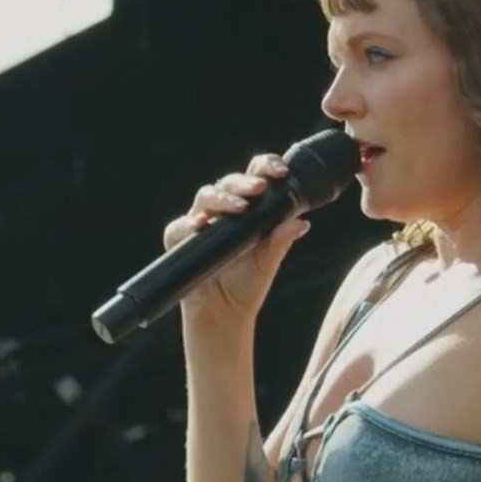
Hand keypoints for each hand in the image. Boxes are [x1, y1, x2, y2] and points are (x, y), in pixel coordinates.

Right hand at [161, 152, 312, 323]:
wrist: (225, 314)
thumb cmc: (247, 285)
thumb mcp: (268, 261)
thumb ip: (281, 240)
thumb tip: (301, 222)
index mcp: (247, 209)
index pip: (254, 177)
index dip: (266, 167)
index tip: (281, 172)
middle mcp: (222, 211)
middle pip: (229, 183)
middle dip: (244, 182)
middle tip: (259, 187)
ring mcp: (199, 224)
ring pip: (205, 197)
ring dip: (222, 198)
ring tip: (239, 208)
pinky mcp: (178, 241)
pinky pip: (180, 227)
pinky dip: (189, 224)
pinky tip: (201, 225)